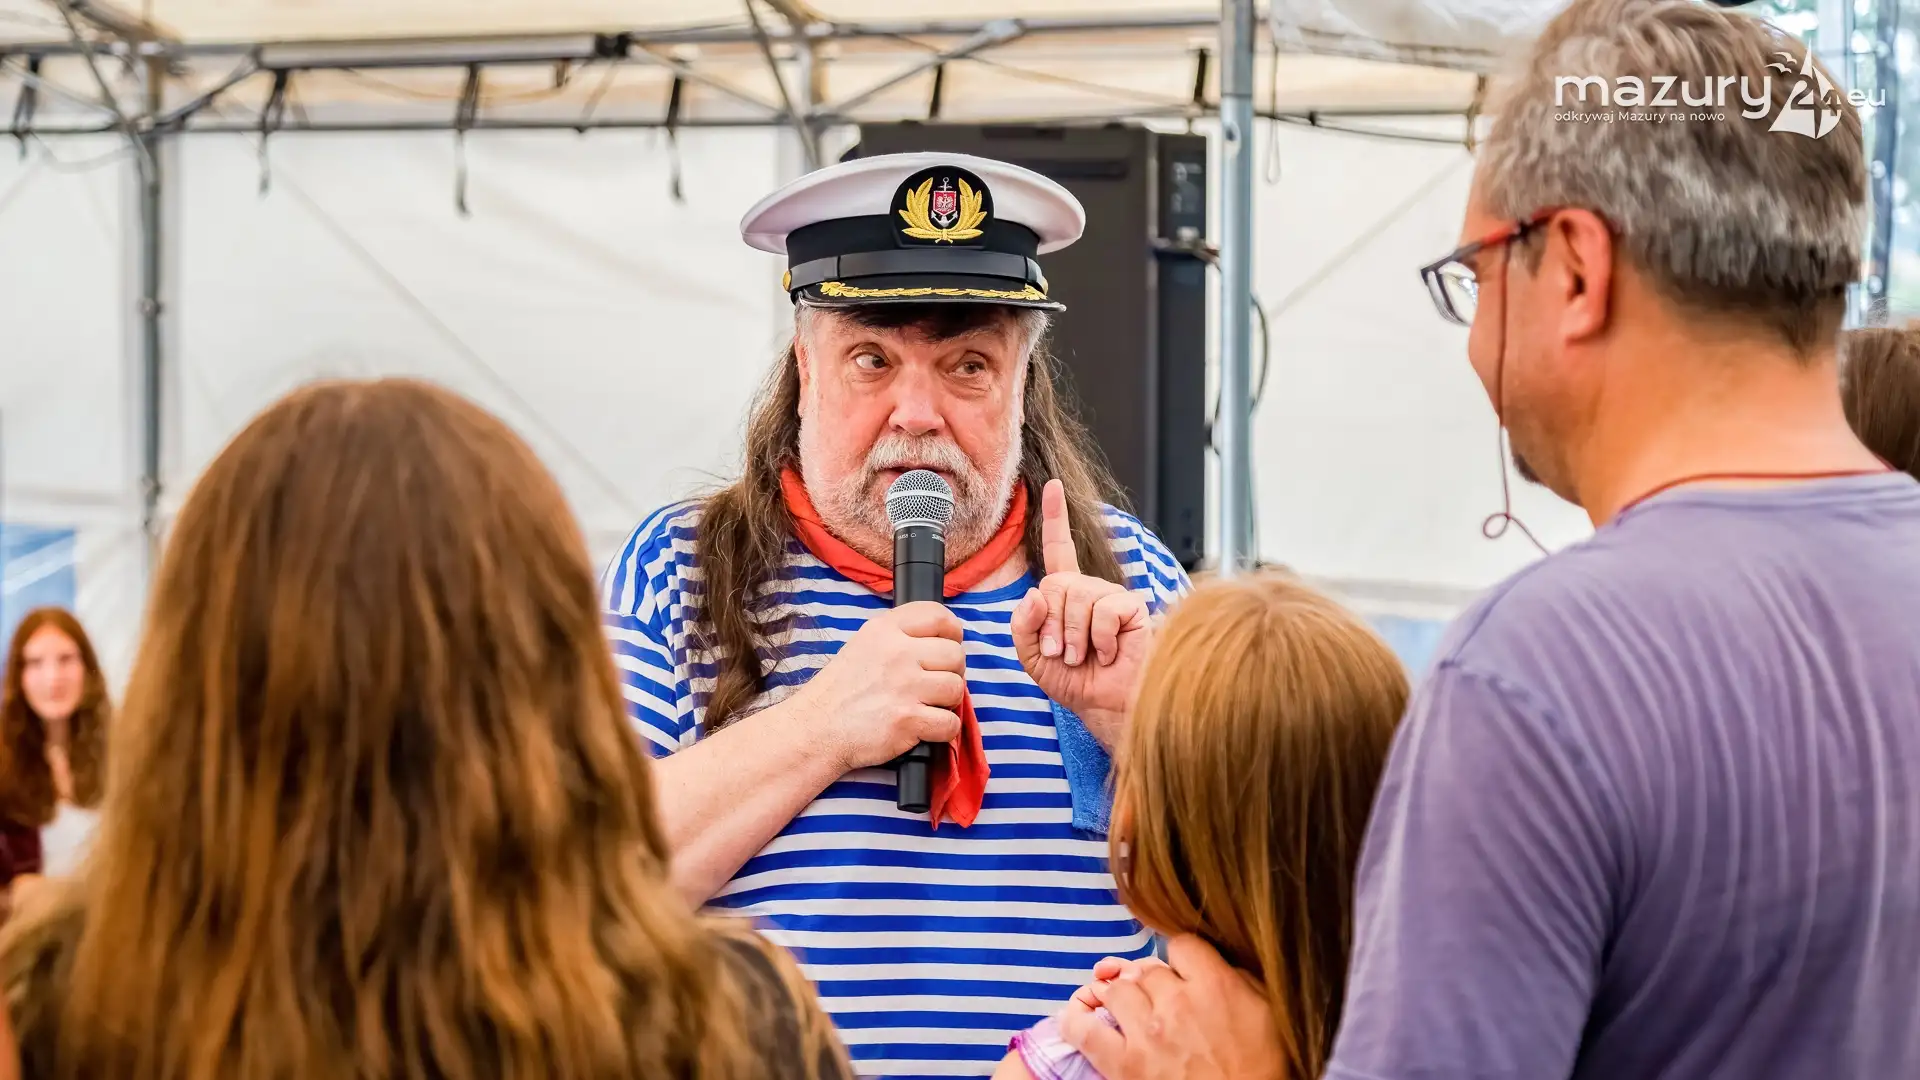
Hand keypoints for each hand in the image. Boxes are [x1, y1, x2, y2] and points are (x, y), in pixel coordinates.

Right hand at [790, 601, 967, 773]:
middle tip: (932, 684)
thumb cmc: (840, 691)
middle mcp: (897, 653)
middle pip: (955, 655)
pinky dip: (942, 730)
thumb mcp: (862, 645)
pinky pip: (950, 723)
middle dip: (950, 672)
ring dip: (946, 702)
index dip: (952, 632)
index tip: (948, 645)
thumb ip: (898, 636)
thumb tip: (940, 640)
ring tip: (924, 706)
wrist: (816, 729)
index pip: (939, 616)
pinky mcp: (908, 719)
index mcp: (884, 629)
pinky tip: (924, 728)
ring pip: (956, 689)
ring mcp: (904, 686)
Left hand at [1012, 479, 1152, 749]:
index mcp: (1065, 596)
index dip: (1054, 518)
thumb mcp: (1033, 655)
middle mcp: (1088, 590)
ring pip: (1077, 597)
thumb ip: (1023, 625)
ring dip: (1073, 637)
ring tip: (1083, 657)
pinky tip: (1110, 654)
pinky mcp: (1132, 609)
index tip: (1052, 486)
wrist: (1106, 708)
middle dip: (1051, 626)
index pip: (1058, 549)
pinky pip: (1102, 610)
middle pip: (1055, 585)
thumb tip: (1034, 593)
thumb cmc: (1076, 682)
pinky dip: (1099, 640)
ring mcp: (1111, 597)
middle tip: (1063, 654)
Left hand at [1060, 935, 1283, 1079]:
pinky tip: (1082, 1012)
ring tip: (1131, 1012)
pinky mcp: (1124, 1064)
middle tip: (1162, 1002)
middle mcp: (1176, 1002)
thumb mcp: (1267, 1012)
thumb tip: (1210, 959)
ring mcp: (1146, 1032)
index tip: (1183, 973)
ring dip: (1120, 997)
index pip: (1180, 944)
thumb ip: (1238, 977)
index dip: (1180, 959)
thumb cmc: (1263, 1068)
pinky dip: (1076, 1017)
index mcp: (1215, 985)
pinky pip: (1083, 1028)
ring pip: (1115, 989)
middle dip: (1151, 981)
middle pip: (1145, 968)